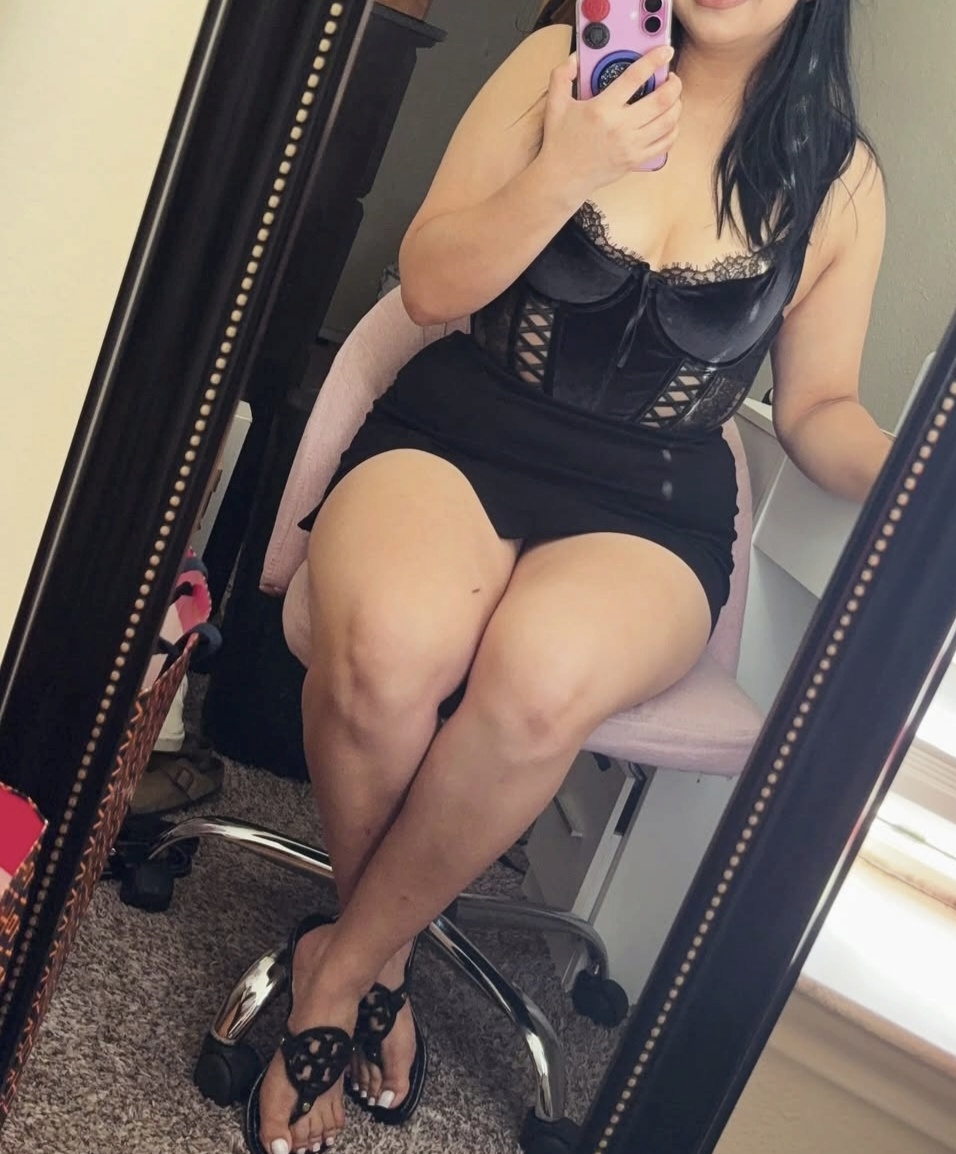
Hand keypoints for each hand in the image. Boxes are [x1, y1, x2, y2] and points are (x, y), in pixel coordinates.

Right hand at [539, 47, 681, 194]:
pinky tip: (669, 122)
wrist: (562, 178)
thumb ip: (562, 76)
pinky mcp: (635, 160)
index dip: (654, 60)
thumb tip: (574, 58)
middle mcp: (620, 127)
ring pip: (668, 121)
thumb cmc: (560, 142)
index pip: (635, 77)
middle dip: (674, 83)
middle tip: (672, 78)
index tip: (665, 52)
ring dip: (677, 105)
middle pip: (662, 99)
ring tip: (672, 98)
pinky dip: (673, 130)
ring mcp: (630, 145)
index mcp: (602, 108)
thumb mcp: (555, 104)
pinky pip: (665, 144)